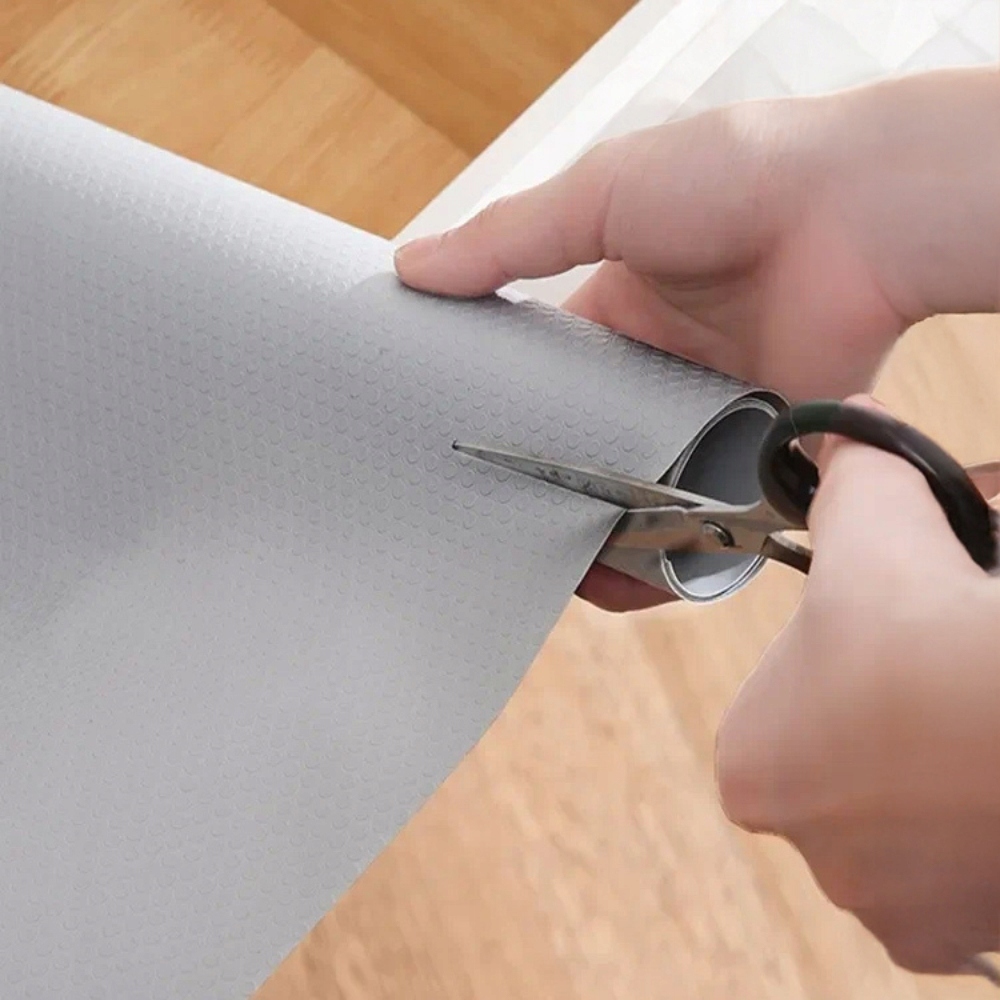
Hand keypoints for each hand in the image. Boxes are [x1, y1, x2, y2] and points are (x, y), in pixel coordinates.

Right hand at [395, 67, 999, 611]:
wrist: (856, 209)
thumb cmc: (733, 178)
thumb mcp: (597, 197)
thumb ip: (503, 243)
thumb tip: (410, 268)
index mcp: (614, 315)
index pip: (543, 386)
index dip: (505, 424)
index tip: (463, 463)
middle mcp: (659, 373)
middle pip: (591, 452)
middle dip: (555, 494)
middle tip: (510, 537)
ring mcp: (710, 416)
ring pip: (645, 495)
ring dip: (608, 534)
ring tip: (562, 575)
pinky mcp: (760, 451)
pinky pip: (710, 520)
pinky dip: (677, 553)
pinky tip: (631, 579)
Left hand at [717, 402, 999, 977]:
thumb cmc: (940, 630)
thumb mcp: (876, 523)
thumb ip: (847, 481)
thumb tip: (844, 438)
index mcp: (754, 767)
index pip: (786, 704)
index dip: (842, 657)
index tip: (889, 635)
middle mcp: (811, 854)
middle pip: (856, 765)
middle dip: (900, 713)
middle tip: (947, 666)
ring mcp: (898, 907)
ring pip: (922, 821)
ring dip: (949, 771)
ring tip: (977, 706)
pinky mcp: (980, 938)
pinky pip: (977, 875)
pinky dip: (990, 827)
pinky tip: (991, 773)